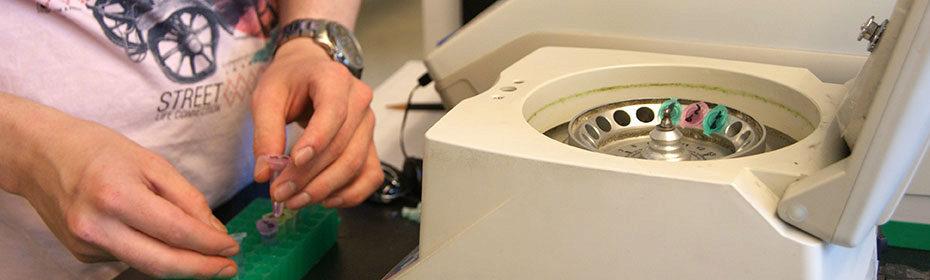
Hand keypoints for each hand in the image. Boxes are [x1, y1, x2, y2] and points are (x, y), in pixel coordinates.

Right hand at [10, 113, 238, 277]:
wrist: (42, 156)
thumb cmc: (99, 151)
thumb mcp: (152, 163)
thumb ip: (187, 198)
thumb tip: (214, 232)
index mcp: (117, 196)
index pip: (176, 232)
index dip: (210, 244)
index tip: (232, 247)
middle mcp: (98, 227)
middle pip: (162, 263)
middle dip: (202, 269)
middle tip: (229, 268)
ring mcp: (87, 245)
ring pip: (147, 266)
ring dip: (182, 267)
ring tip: (210, 261)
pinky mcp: (82, 254)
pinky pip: (129, 258)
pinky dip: (154, 254)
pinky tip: (165, 244)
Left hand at [252, 39, 382, 208]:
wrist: (309, 71)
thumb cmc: (289, 81)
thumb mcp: (267, 97)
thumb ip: (265, 133)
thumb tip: (264, 174)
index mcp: (334, 79)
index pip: (333, 113)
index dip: (316, 141)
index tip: (293, 162)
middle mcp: (360, 100)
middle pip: (343, 146)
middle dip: (310, 175)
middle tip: (281, 194)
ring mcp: (369, 124)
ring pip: (356, 164)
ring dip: (326, 188)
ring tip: (295, 201)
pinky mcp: (371, 144)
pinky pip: (371, 175)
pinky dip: (351, 193)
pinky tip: (325, 200)